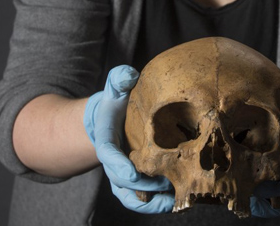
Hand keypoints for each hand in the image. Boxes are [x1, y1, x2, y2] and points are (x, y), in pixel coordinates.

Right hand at [84, 65, 174, 213]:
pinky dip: (153, 204)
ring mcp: (121, 173)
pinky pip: (138, 199)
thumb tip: (129, 74)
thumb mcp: (115, 87)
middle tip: (164, 184)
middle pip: (121, 180)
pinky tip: (173, 202)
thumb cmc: (116, 103)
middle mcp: (111, 160)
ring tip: (172, 201)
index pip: (109, 153)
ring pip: (130, 196)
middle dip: (142, 185)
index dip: (119, 165)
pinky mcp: (132, 181)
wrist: (111, 119)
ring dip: (149, 201)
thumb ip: (119, 79)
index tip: (132, 175)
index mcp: (106, 137)